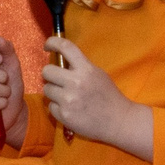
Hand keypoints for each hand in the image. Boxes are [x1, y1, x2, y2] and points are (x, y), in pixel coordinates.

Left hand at [40, 38, 152, 159]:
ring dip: (54, 92)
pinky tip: (70, 110)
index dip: (52, 43)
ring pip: (46, 89)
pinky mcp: (64, 115)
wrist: (118, 121)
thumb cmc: (108, 96)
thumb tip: (60, 62)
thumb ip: (80, 67)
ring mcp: (68, 100)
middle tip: (58, 80)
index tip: (47, 46)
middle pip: (47, 71)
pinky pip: (51, 106)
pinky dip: (57, 108)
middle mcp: (75, 82)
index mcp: (86, 69)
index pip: (65, 47)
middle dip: (51, 75)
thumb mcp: (98, 74)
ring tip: (67, 97)